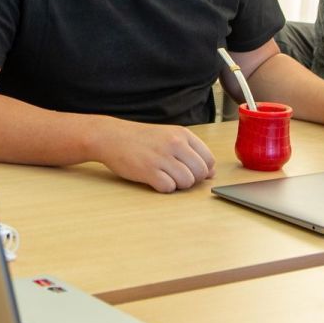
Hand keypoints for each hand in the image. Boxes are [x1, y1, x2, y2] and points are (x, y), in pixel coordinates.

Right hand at [91, 119, 215, 191]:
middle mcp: (175, 144)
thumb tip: (211, 172)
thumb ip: (191, 152)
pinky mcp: (149, 171)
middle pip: (200, 173)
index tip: (190, 170)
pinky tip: (154, 178)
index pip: (208, 159)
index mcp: (182, 134)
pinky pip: (168, 188)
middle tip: (175, 175)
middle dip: (191, 179)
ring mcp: (162, 157)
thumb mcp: (169, 136)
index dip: (202, 170)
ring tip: (164, 176)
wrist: (112, 137)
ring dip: (177, 184)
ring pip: (186, 182)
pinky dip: (163, 187)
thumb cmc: (141, 139)